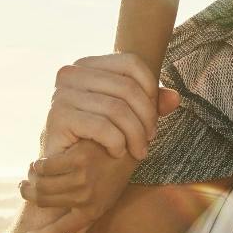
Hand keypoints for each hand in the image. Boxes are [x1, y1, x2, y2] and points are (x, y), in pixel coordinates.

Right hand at [18, 143, 141, 232]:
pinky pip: (47, 165)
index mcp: (91, 212)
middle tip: (25, 188)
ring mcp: (82, 179)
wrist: (131, 147)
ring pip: (42, 183)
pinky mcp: (78, 159)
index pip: (60, 231)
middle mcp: (85, 198)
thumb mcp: (107, 200)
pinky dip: (40, 163)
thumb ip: (89, 219)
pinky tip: (40, 161)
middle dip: (29, 195)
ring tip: (31, 172)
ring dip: (33, 178)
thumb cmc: (115, 174)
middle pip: (44, 202)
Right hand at [36, 54, 169, 162]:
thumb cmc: (99, 139)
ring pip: (117, 109)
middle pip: (127, 88)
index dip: (150, 89)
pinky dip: (117, 143)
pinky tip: (117, 153)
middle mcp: (70, 74)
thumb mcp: (129, 118)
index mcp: (86, 65)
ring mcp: (61, 94)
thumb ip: (151, 104)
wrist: (66, 170)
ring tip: (139, 151)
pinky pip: (102, 127)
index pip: (131, 63)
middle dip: (146, 118)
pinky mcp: (58, 117)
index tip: (155, 117)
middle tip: (150, 140)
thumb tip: (175, 97)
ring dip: (135, 135)